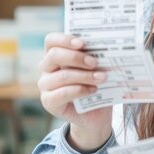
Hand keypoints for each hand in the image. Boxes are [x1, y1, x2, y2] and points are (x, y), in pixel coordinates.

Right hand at [38, 33, 111, 151]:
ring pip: (61, 76)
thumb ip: (95, 56)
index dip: (64, 39)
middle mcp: (46, 68)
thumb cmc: (95, 84)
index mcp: (55, 55)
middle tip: (95, 63)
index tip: (82, 43)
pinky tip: (93, 90)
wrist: (95, 113)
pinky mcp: (49, 102)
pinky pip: (62, 93)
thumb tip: (107, 46)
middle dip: (77, 58)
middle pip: (54, 55)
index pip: (51, 41)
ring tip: (101, 77)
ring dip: (84, 76)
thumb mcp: (96, 68)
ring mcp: (45, 85)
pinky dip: (80, 90)